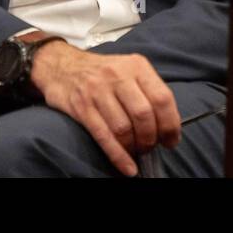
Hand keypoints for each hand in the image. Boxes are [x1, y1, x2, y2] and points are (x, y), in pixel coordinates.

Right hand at [30, 42, 179, 176]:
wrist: (61, 65)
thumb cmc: (102, 73)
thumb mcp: (128, 69)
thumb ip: (148, 91)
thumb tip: (168, 125)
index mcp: (136, 66)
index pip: (162, 98)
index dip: (170, 124)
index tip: (171, 140)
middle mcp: (117, 75)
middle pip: (143, 114)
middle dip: (151, 138)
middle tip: (151, 147)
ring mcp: (97, 91)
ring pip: (123, 128)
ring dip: (134, 147)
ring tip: (136, 151)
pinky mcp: (82, 107)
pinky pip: (104, 136)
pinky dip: (118, 156)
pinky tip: (128, 168)